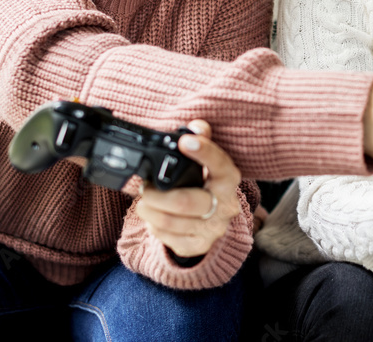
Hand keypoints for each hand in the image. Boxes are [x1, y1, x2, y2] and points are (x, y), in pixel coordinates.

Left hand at [134, 120, 241, 258]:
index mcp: (229, 179)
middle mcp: (226, 205)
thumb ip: (202, 139)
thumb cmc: (205, 183)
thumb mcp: (207, 161)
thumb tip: (196, 126)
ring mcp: (214, 228)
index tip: (184, 142)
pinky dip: (155, 227)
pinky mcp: (200, 245)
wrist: (214, 219)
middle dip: (156, 195)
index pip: (220, 164)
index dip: (203, 152)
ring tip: (143, 202)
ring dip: (149, 211)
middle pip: (187, 201)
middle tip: (144, 188)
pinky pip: (171, 239)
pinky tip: (153, 218)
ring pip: (173, 222)